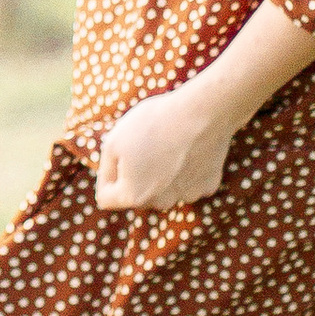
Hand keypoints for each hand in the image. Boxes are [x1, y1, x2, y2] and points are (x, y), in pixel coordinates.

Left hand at [95, 75, 234, 211]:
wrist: (203, 111)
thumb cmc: (153, 124)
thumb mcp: (112, 142)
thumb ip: (106, 171)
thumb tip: (109, 188)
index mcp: (133, 197)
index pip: (106, 196)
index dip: (107, 173)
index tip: (119, 153)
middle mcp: (161, 204)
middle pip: (138, 193)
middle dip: (136, 174)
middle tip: (147, 144)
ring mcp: (188, 196)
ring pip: (164, 187)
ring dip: (162, 172)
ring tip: (169, 144)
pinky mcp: (208, 185)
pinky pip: (189, 179)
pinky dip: (187, 167)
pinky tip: (190, 147)